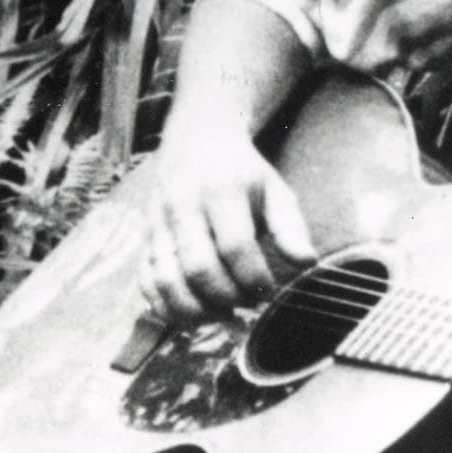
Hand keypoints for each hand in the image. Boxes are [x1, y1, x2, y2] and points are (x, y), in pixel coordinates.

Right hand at [142, 115, 316, 321]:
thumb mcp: (274, 189)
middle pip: (198, 268)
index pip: (235, 247)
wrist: (196, 137)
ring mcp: (157, 223)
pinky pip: (145, 281)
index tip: (268, 291)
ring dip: (195, 310)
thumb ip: (291, 228)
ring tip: (222, 315)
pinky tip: (193, 313)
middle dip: (226, 297)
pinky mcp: (144, 237)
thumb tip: (307, 263)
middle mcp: (182, 205)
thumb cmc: (241, 172)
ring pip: (166, 280)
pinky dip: (165, 306)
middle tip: (246, 303)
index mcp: (221, 191)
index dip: (254, 278)